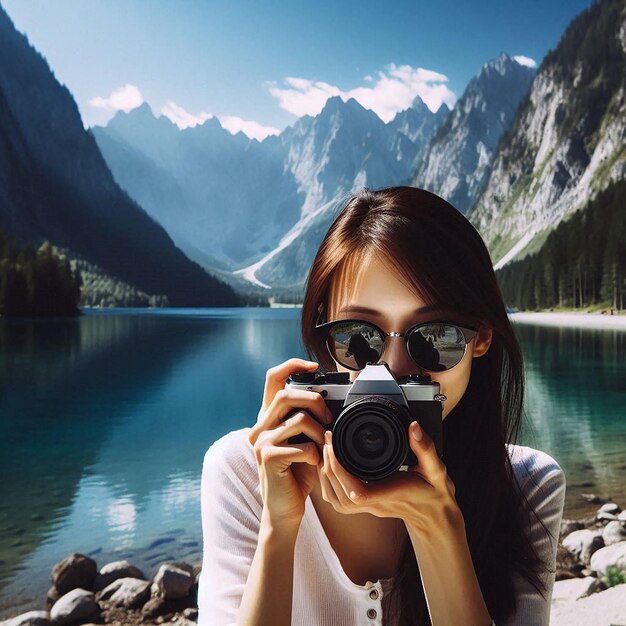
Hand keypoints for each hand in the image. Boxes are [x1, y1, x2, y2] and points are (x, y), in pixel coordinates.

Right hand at [248, 358, 333, 530]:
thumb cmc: (298, 473)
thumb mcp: (303, 439)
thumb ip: (306, 418)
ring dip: (321, 433)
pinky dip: (316, 454)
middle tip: (330, 417)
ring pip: (299, 419)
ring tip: (325, 446)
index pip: (272, 378)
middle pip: (287, 395)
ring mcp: (261, 441)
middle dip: (315, 402)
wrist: (285, 508)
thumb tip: (328, 397)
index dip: (291, 365)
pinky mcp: (268, 458)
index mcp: (268, 417)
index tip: (314, 365)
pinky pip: (303, 445)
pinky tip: (315, 463)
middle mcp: (260, 425)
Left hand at [318, 421, 458, 528]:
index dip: (339, 471)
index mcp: (390, 494)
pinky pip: (338, 499)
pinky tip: (329, 464)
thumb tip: (413, 427)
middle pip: (339, 495)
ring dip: (325, 474)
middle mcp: (375, 503)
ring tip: (325, 448)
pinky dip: (328, 482)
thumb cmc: (435, 491)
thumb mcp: (436, 467)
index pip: (357, 492)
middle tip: (328, 438)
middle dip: (328, 465)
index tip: (334, 446)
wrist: (435, 514)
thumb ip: (426, 447)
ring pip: (335, 499)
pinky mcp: (364, 504)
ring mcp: (368, 506)